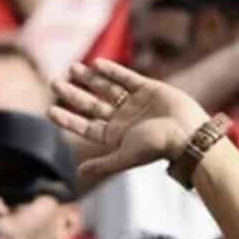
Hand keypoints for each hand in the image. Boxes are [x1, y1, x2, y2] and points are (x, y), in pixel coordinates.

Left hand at [49, 60, 212, 183]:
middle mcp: (124, 119)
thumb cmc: (157, 147)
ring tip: (72, 68)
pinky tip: (96, 64)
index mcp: (116, 136)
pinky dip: (113, 71)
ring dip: (89, 79)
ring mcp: (136, 103)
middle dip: (73, 94)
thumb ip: (103, 165)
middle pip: (92, 104)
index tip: (49, 109)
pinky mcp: (150, 89)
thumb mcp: (125, 156)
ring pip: (107, 88)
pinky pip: (127, 78)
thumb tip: (78, 174)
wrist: (188, 133)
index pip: (86, 126)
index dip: (67, 118)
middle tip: (54, 82)